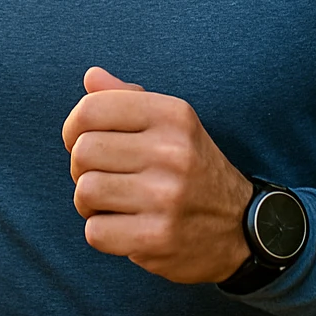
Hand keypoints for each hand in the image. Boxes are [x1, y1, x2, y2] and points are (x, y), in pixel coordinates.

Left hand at [61, 66, 253, 284]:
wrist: (241, 227)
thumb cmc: (193, 168)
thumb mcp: (173, 124)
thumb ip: (130, 98)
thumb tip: (91, 76)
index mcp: (173, 115)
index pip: (92, 109)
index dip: (74, 127)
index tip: (82, 141)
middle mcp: (173, 152)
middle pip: (83, 152)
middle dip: (81, 168)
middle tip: (102, 176)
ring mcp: (167, 197)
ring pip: (85, 192)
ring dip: (89, 202)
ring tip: (112, 202)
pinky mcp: (158, 238)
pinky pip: (95, 232)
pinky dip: (102, 232)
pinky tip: (124, 226)